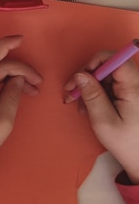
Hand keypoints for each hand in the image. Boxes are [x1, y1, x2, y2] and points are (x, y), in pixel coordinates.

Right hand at [64, 52, 138, 183]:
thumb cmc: (127, 144)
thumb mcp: (104, 121)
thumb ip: (92, 95)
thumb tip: (80, 74)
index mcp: (133, 88)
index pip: (116, 59)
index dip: (96, 62)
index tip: (81, 77)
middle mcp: (136, 84)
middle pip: (109, 66)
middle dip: (88, 76)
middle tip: (72, 92)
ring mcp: (134, 90)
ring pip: (107, 76)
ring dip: (90, 87)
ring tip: (80, 105)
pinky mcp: (131, 96)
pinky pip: (111, 86)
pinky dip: (97, 93)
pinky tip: (89, 107)